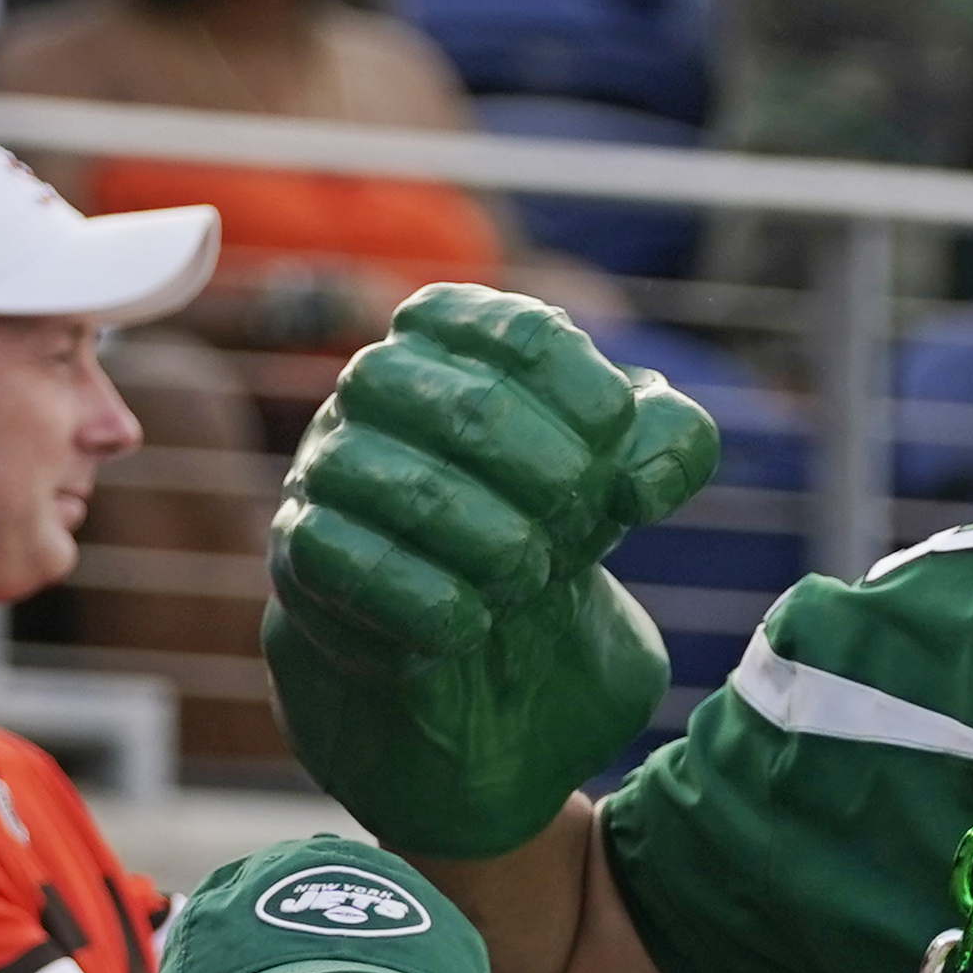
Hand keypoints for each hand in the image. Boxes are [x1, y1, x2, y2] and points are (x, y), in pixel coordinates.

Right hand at [264, 286, 717, 857]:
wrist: (465, 640)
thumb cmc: (545, 522)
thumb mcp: (625, 473)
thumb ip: (671, 444)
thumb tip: (642, 479)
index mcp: (462, 338)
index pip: (527, 333)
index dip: (592, 402)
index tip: (614, 459)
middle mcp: (380, 382)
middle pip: (471, 407)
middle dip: (552, 482)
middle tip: (581, 532)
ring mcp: (327, 464)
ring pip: (409, 490)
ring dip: (497, 548)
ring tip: (529, 581)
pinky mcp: (300, 551)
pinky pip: (353, 568)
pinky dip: (433, 605)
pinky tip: (471, 624)